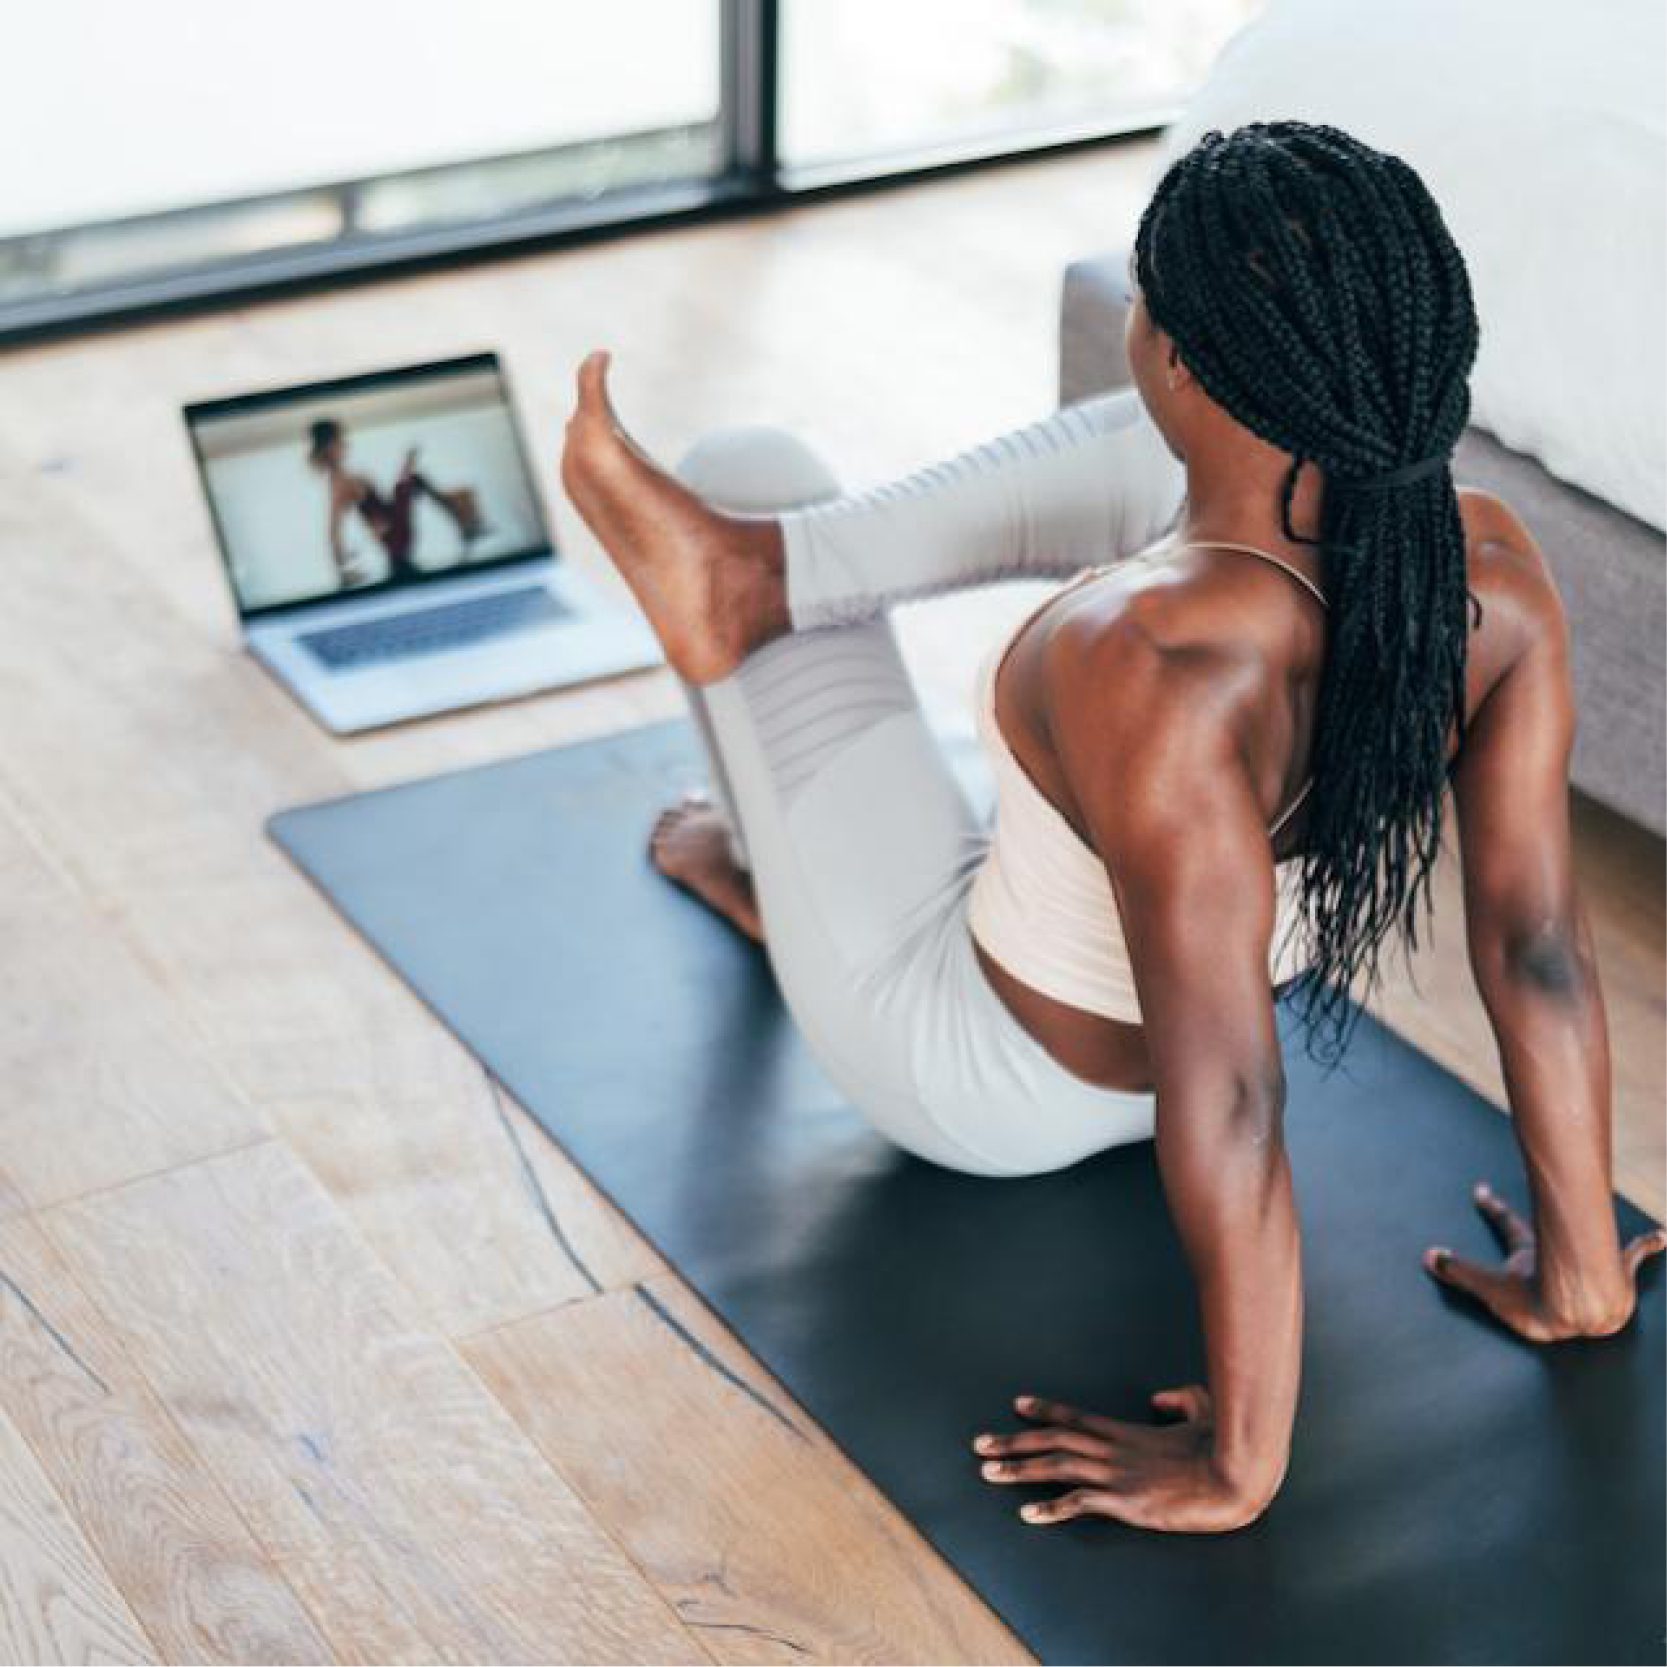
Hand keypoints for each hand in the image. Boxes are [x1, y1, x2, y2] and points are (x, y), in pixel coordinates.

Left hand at [972, 1387, 1273, 1534]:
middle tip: (979, 1445)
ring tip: (988, 1472)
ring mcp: (1118, 1476)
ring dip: (1019, 1470)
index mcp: (1127, 1432)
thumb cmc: (1222, 1446)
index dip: (1044, 1412)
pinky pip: (1080, 1504)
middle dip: (1013, 1442)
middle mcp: (1114, 1450)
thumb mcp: (1200, 1410)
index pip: (1075, 1418)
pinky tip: (1027, 1514)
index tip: (1017, 1406)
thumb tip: (1157, 1398)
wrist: (1234, 1476)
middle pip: (1053, 1442)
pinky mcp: (1126, 1503)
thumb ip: (1176, 1399)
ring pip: (1056, 1468)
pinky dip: (1051, 1509)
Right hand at [1423, 1180, 1665, 1340]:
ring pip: (1586, 1238)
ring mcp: (1587, 1262)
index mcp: (1531, 1254)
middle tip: (1537, 1195)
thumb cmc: (1537, 1303)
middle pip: (1545, 1227)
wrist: (1578, 1311)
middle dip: (1542, 1211)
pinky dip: (1650, 1245)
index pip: (1507, 1224)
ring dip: (1590, 1227)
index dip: (1492, 1207)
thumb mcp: (1490, 1289)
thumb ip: (1459, 1273)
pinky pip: (1636, 1257)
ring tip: (1594, 1211)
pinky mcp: (1619, 1276)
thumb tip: (1428, 1256)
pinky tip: (1664, 1235)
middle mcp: (1560, 1253)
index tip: (1481, 1189)